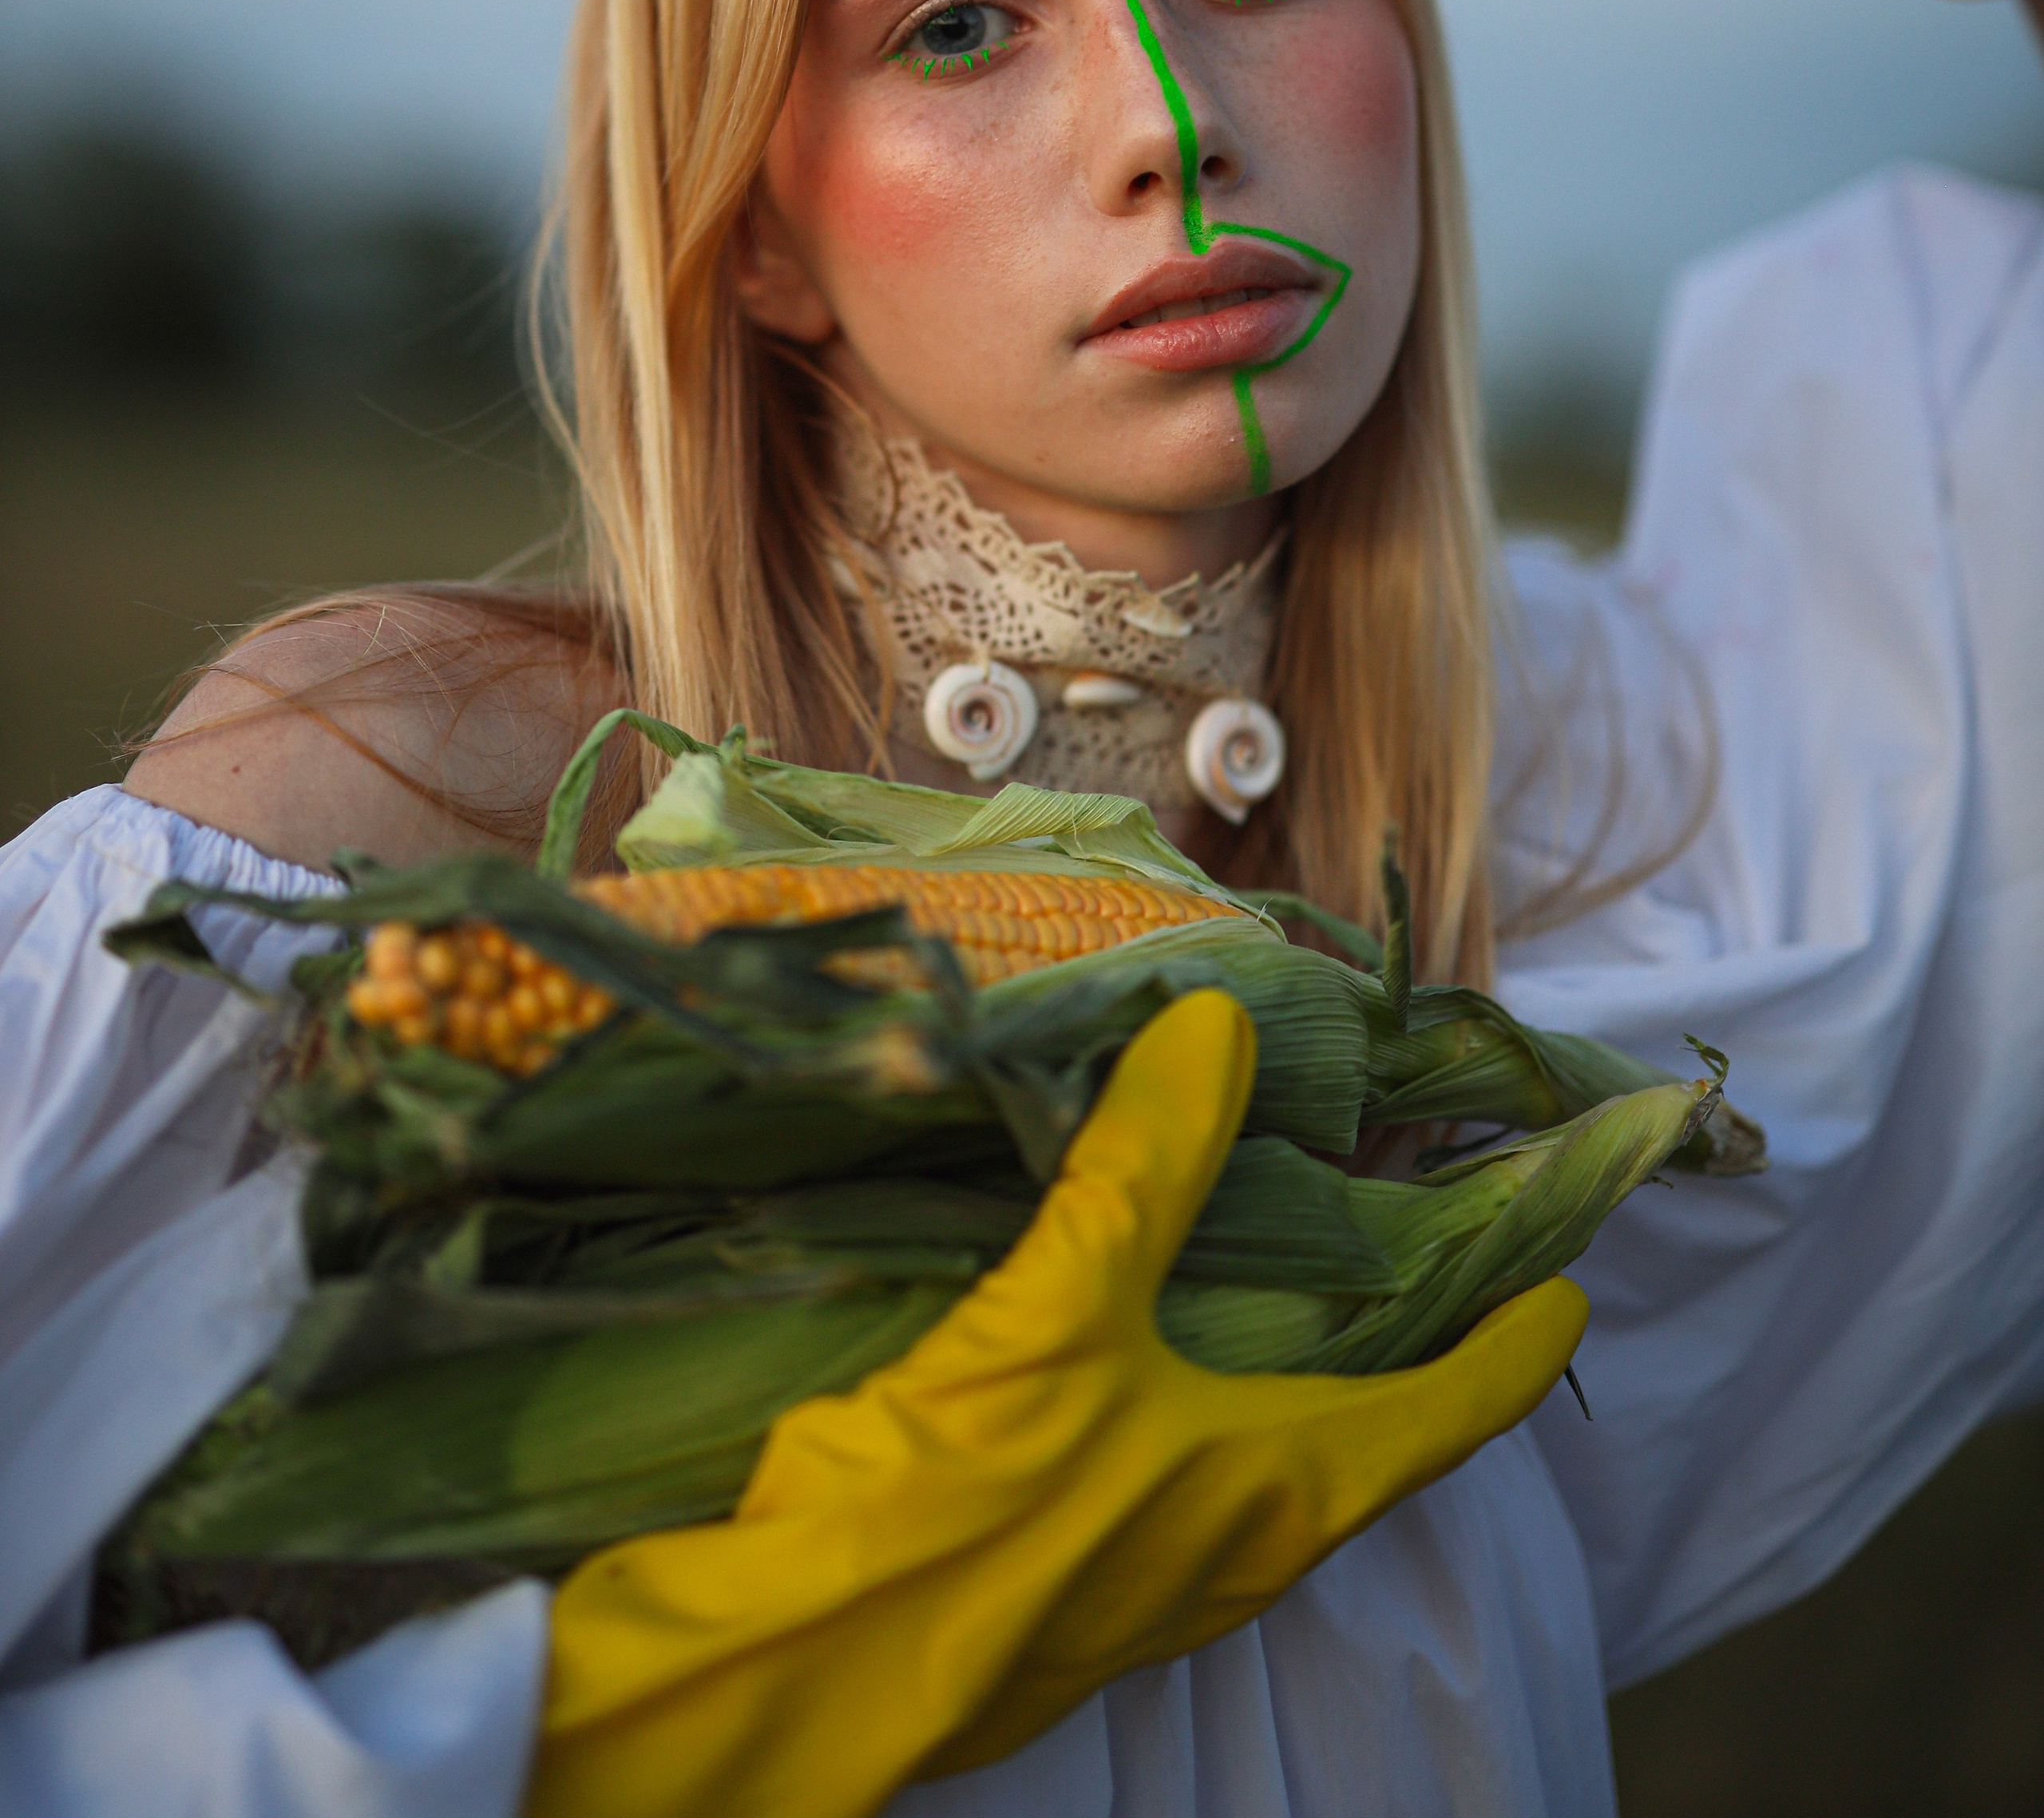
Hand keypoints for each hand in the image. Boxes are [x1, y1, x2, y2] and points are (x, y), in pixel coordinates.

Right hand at [527, 988, 1584, 1817]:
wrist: (785, 1687)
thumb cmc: (952, 1518)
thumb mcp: (1054, 1315)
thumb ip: (1141, 1169)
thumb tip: (1222, 1024)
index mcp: (1275, 1491)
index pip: (1445, 1412)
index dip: (1512, 1344)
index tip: (1571, 1285)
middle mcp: (1235, 1547)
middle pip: (1365, 1440)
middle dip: (1404, 1346)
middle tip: (1425, 1242)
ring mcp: (1147, 1575)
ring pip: (1264, 1457)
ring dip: (1292, 1372)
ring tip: (1286, 1268)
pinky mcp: (1061, 1578)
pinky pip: (1172, 1470)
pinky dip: (1194, 1394)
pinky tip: (1140, 1337)